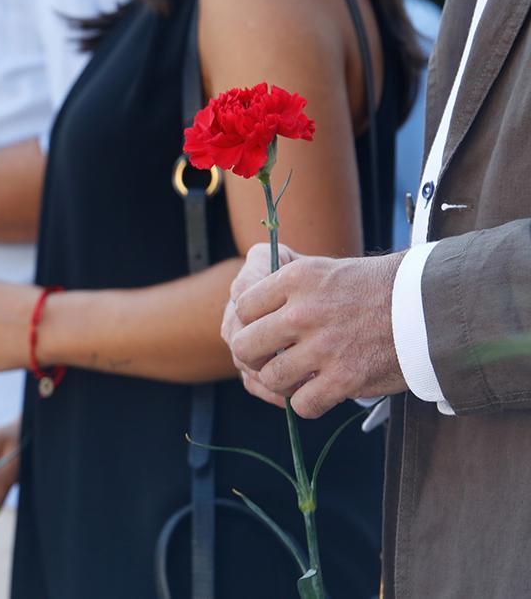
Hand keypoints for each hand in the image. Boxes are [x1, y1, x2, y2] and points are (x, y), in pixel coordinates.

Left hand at [227, 249, 407, 418]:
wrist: (434, 305)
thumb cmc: (380, 287)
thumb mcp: (327, 270)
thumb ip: (288, 289)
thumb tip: (249, 308)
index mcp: (297, 278)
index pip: (242, 307)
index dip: (247, 322)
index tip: (262, 330)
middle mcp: (304, 312)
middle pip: (244, 345)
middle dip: (253, 357)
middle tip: (270, 358)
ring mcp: (324, 347)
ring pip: (270, 378)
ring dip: (281, 382)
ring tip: (298, 377)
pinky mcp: (345, 379)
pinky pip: (302, 404)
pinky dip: (307, 404)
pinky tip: (320, 393)